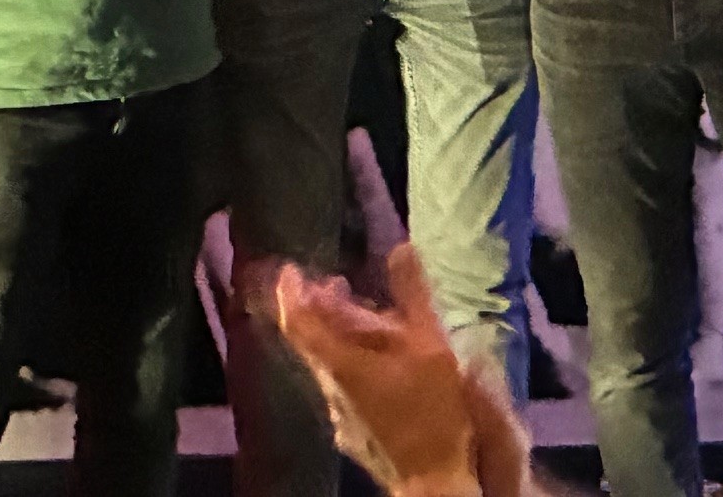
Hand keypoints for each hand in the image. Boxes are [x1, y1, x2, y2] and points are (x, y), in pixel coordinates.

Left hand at [275, 243, 483, 494]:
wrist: (433, 481)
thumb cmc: (432, 411)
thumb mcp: (432, 344)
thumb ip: (414, 295)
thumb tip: (400, 247)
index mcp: (341, 361)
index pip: (297, 320)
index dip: (289, 291)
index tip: (291, 268)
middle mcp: (330, 386)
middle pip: (311, 340)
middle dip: (320, 307)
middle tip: (339, 284)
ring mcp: (339, 413)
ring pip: (328, 363)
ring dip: (339, 334)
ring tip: (366, 316)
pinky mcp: (352, 432)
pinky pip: (342, 386)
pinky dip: (351, 362)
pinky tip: (380, 362)